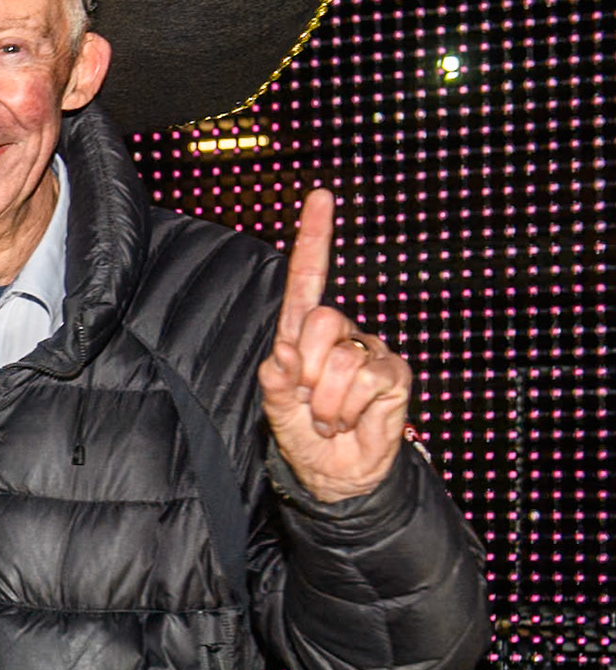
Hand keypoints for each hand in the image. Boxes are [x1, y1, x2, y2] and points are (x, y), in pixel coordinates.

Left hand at [257, 189, 410, 501]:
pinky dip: (347, 409)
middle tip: (306, 399)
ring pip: (342, 359)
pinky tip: (350, 420)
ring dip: (325, 401)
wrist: (332, 473)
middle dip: (305, 369)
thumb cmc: (301, 433)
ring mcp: (371, 352)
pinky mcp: (394, 375)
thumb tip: (288, 355)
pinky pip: (367, 380)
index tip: (319, 197)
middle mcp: (341, 334)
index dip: (313, 238)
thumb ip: (277, 376)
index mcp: (304, 333)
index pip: (307, 279)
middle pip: (320, 322)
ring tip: (328, 417)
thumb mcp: (276, 404)